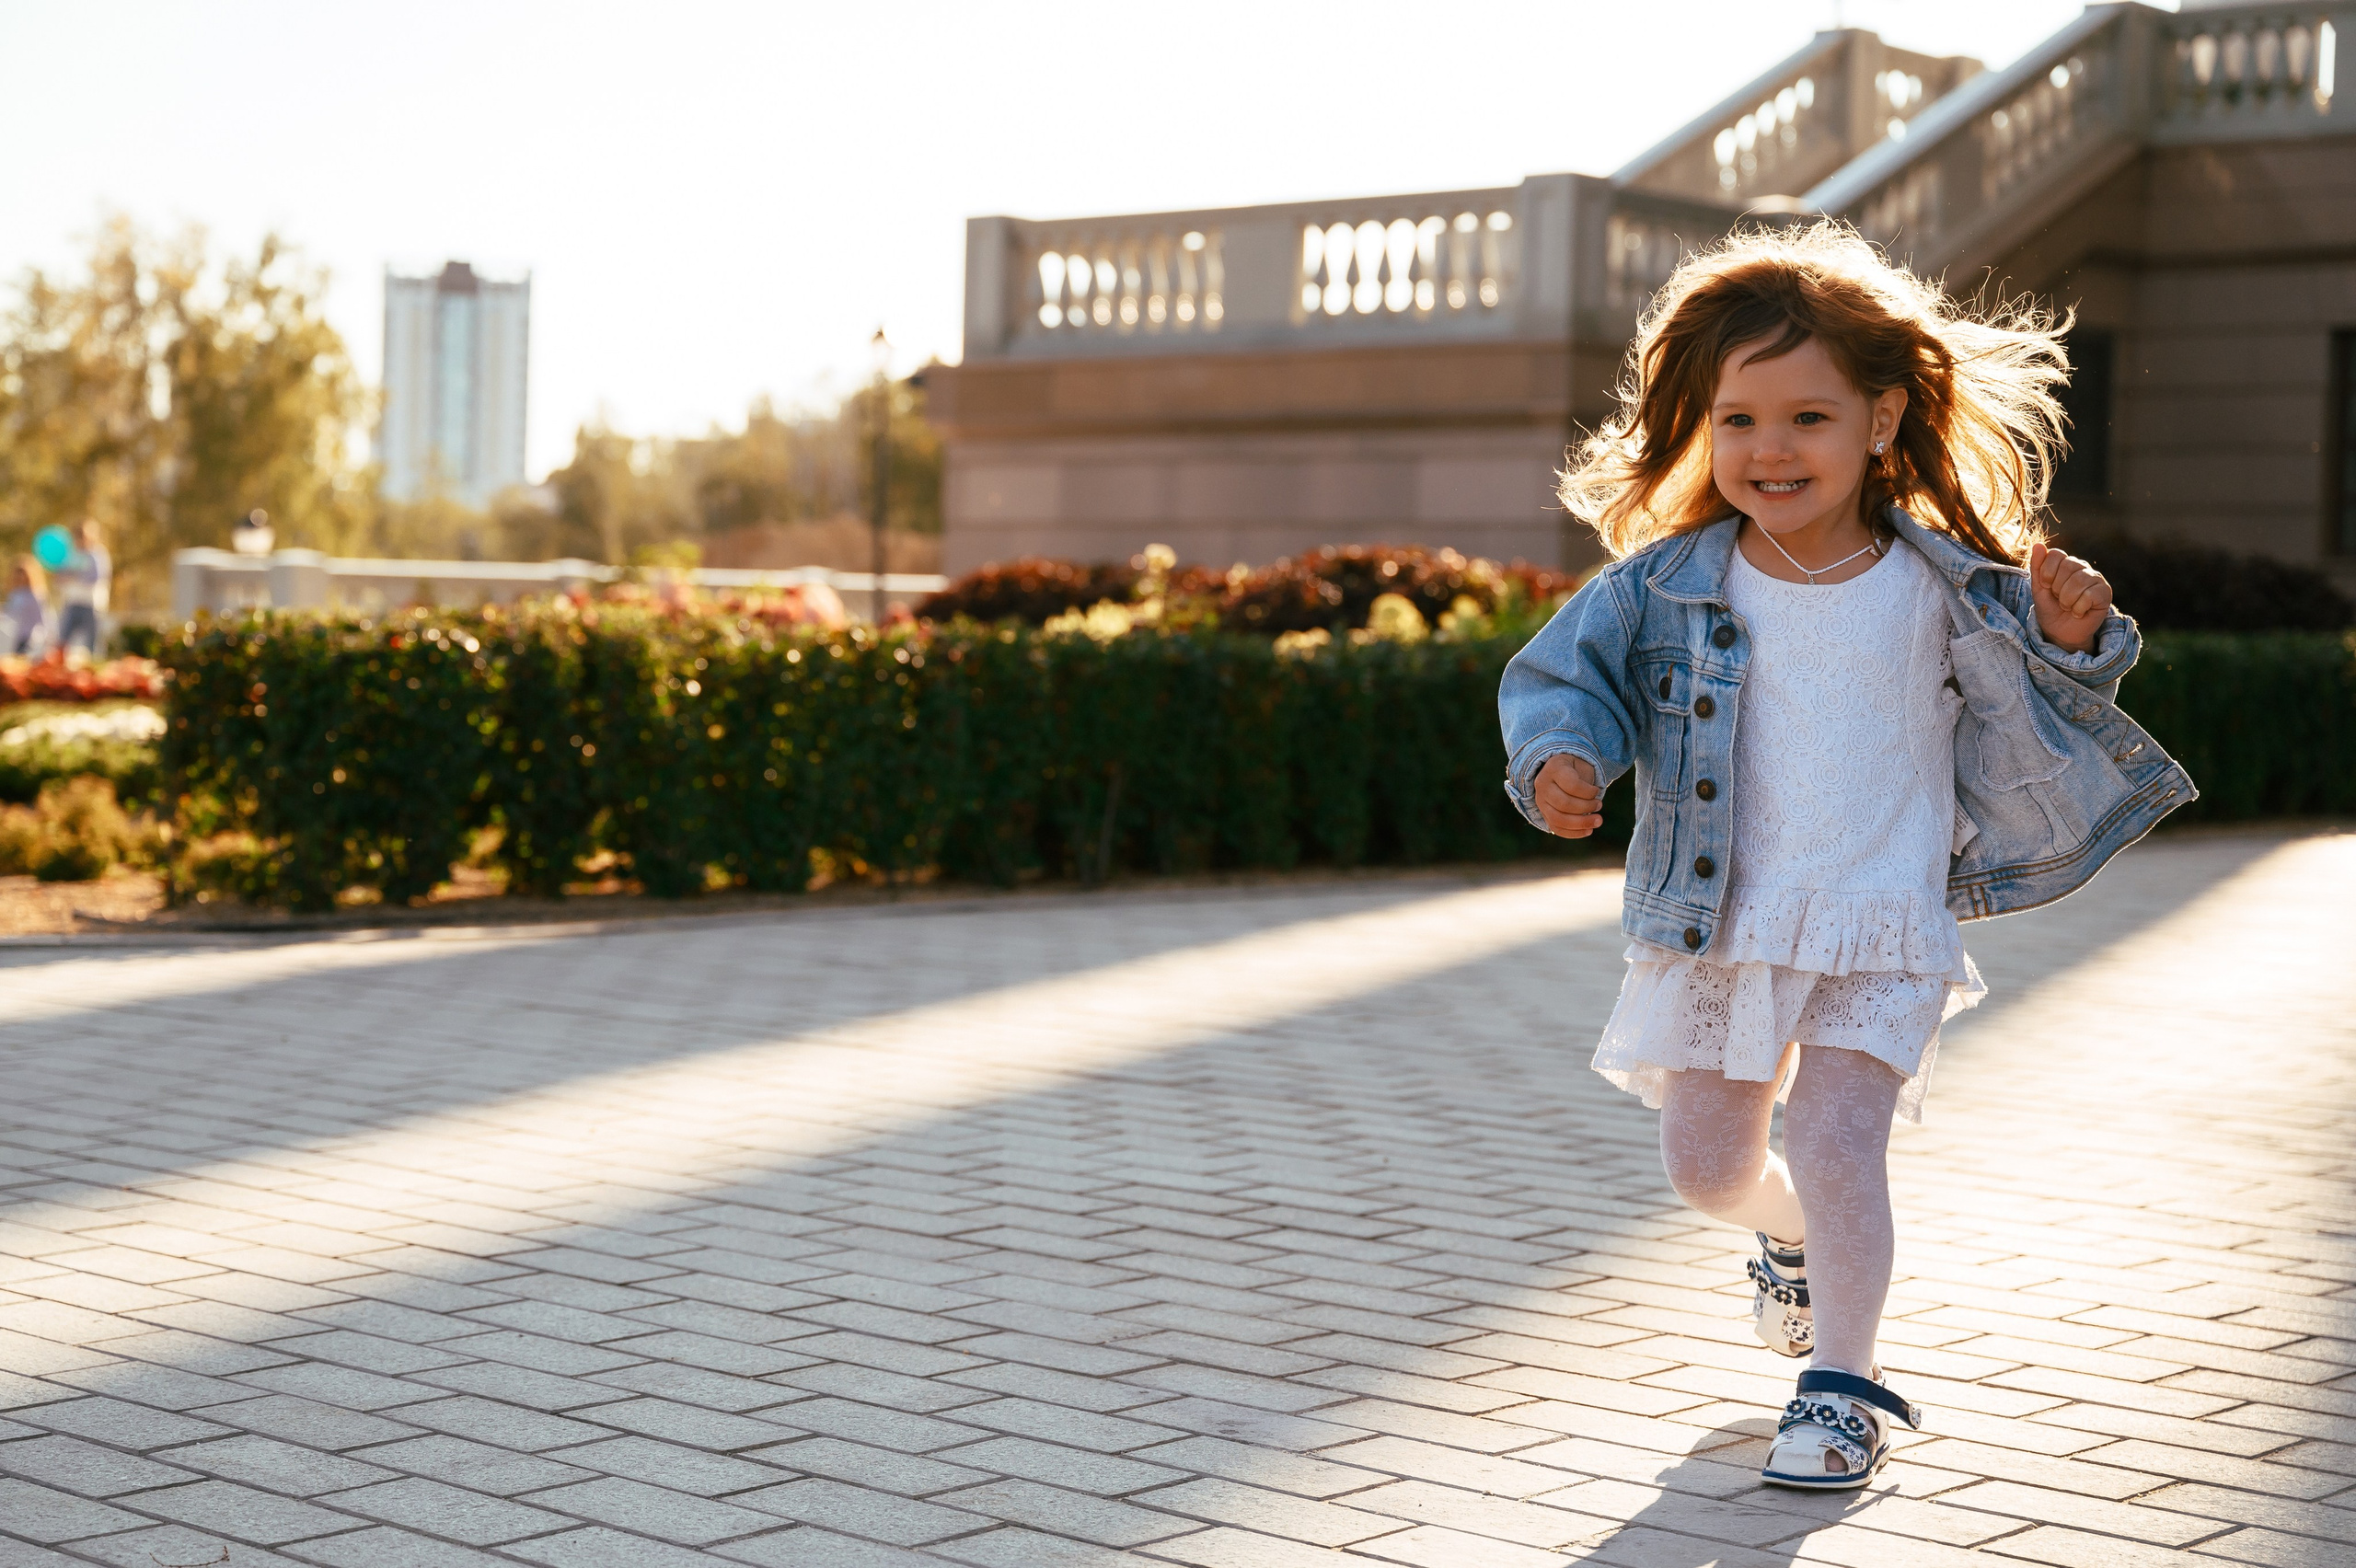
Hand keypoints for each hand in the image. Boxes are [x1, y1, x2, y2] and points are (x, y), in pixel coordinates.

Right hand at [1534, 753, 1602, 837]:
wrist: (1560, 771)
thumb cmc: (1576, 769)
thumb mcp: (1582, 766)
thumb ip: (1587, 782)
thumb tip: (1593, 806)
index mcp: (1553, 768)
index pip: (1571, 785)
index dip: (1588, 792)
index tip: (1597, 790)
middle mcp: (1543, 785)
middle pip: (1563, 804)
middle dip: (1586, 807)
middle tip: (1599, 805)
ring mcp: (1540, 801)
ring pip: (1558, 819)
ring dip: (1581, 823)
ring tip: (1597, 820)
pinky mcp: (1544, 814)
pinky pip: (1556, 828)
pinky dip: (1574, 833)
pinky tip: (1588, 831)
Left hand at [2029, 540, 2111, 654]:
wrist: (2060, 632)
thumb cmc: (2050, 608)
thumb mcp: (2038, 588)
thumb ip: (2037, 566)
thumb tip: (2038, 544)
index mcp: (2066, 563)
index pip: (2056, 554)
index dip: (2047, 572)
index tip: (2046, 587)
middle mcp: (2082, 567)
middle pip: (2068, 566)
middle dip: (2057, 588)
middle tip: (2059, 600)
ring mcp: (2096, 578)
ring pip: (2079, 581)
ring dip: (2067, 600)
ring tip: (2068, 607)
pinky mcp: (2105, 592)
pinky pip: (2090, 595)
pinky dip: (2078, 608)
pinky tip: (2079, 612)